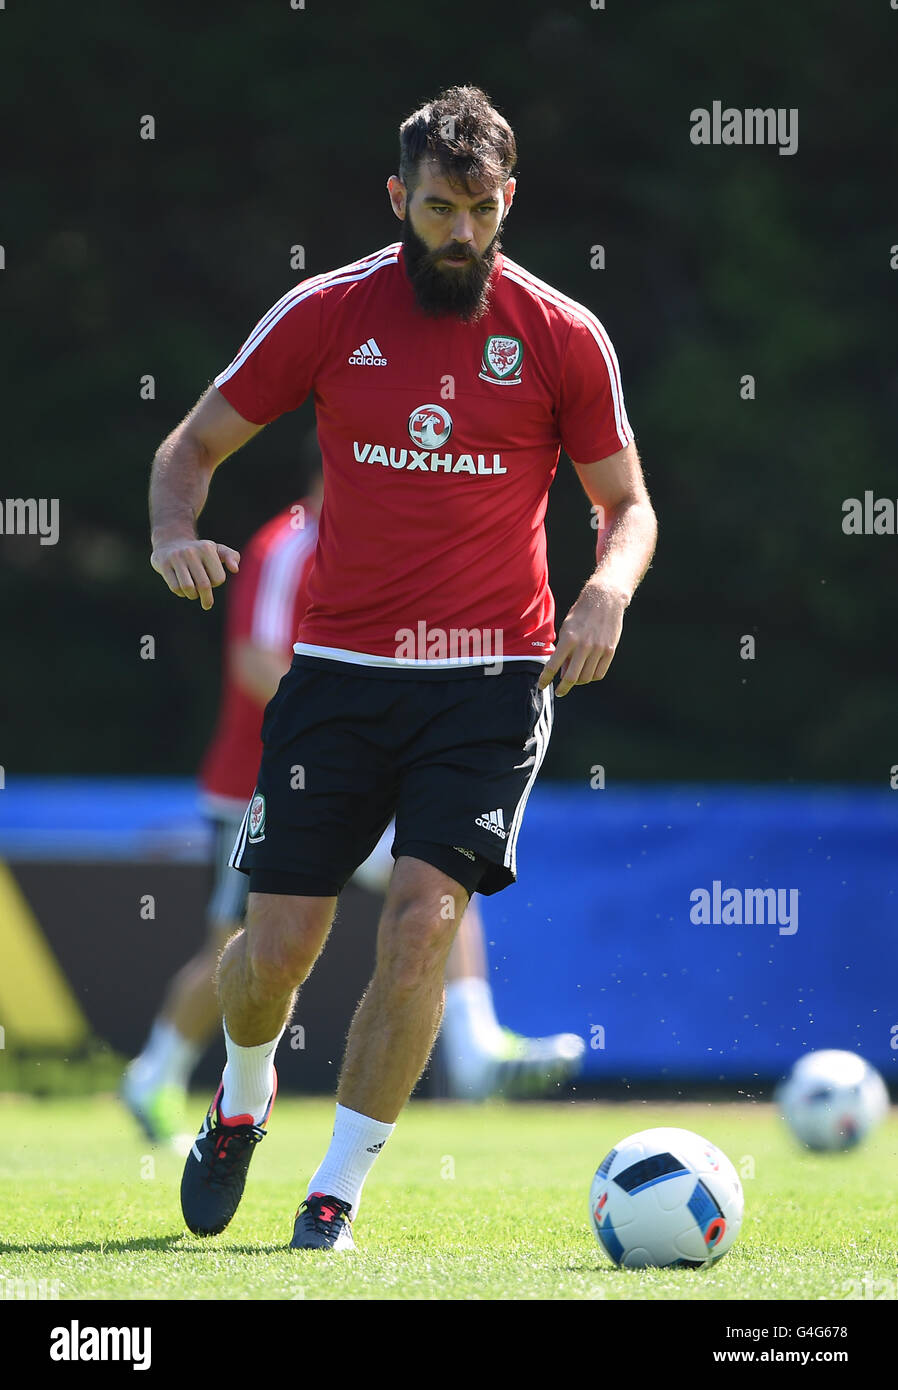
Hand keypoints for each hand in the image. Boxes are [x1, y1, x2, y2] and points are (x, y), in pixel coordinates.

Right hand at [150, 537, 239, 609]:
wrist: (170, 542)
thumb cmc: (199, 551)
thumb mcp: (216, 550)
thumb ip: (231, 556)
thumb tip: (235, 569)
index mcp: (207, 548)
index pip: (218, 578)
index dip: (216, 583)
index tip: (212, 580)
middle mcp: (191, 551)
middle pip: (204, 585)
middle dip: (207, 598)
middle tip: (207, 604)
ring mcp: (176, 557)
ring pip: (188, 588)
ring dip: (193, 595)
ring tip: (193, 594)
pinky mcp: (163, 564)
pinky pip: (175, 588)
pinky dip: (181, 593)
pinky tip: (182, 589)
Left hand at [538, 581, 627, 696]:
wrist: (605, 599)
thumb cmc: (581, 614)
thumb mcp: (566, 629)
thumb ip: (564, 652)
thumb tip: (562, 674)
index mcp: (569, 639)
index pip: (553, 666)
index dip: (545, 679)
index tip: (541, 686)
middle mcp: (584, 645)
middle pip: (571, 678)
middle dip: (563, 688)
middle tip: (559, 691)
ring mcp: (598, 649)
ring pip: (586, 678)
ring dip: (577, 682)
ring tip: (573, 678)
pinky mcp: (610, 651)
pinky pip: (599, 673)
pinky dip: (591, 677)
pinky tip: (587, 673)